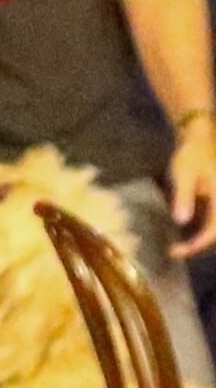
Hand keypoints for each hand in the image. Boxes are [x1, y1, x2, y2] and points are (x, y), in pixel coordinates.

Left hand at [170, 114, 215, 256]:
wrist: (199, 136)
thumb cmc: (191, 153)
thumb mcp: (184, 175)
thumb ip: (184, 197)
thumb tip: (182, 221)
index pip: (214, 229)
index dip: (198, 244)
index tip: (179, 251)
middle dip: (199, 245)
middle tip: (176, 252)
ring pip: (215, 226)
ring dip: (200, 239)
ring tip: (179, 247)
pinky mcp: (215, 198)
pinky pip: (212, 218)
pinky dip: (202, 228)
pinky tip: (185, 232)